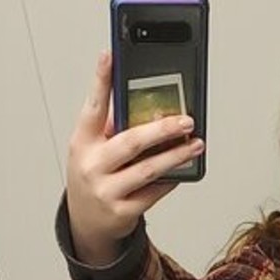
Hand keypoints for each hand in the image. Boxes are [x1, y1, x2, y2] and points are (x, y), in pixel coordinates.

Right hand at [66, 52, 203, 267]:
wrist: (86, 223)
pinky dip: (170, 179)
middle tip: (186, 120)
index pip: (92, 106)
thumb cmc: (95, 175)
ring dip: (176, 156)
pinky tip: (182, 169)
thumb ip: (113, 127)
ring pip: (148, 170)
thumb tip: (152, 107)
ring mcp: (106, 190)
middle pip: (131, 141)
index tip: (109, 56)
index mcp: (83, 141)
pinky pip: (153, 193)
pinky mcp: (122, 212)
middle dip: (162, 129)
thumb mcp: (93, 148)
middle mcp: (91, 165)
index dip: (100, 80)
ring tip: (196, 144)